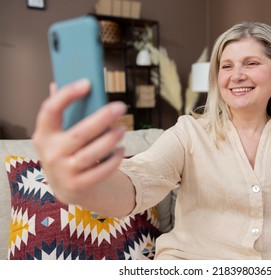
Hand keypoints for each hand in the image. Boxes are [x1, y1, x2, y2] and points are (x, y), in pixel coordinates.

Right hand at [32, 79, 126, 205]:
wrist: (68, 188)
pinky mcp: (78, 186)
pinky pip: (100, 172)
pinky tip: (121, 150)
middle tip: (120, 107)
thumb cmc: (67, 152)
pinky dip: (113, 161)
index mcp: (44, 135)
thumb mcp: (58, 135)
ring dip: (110, 140)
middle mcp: (51, 154)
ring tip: (122, 129)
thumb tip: (57, 83)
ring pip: (90, 154)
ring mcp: (63, 172)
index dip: (66, 95)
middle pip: (79, 134)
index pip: (50, 111)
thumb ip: (60, 112)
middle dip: (102, 119)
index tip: (87, 83)